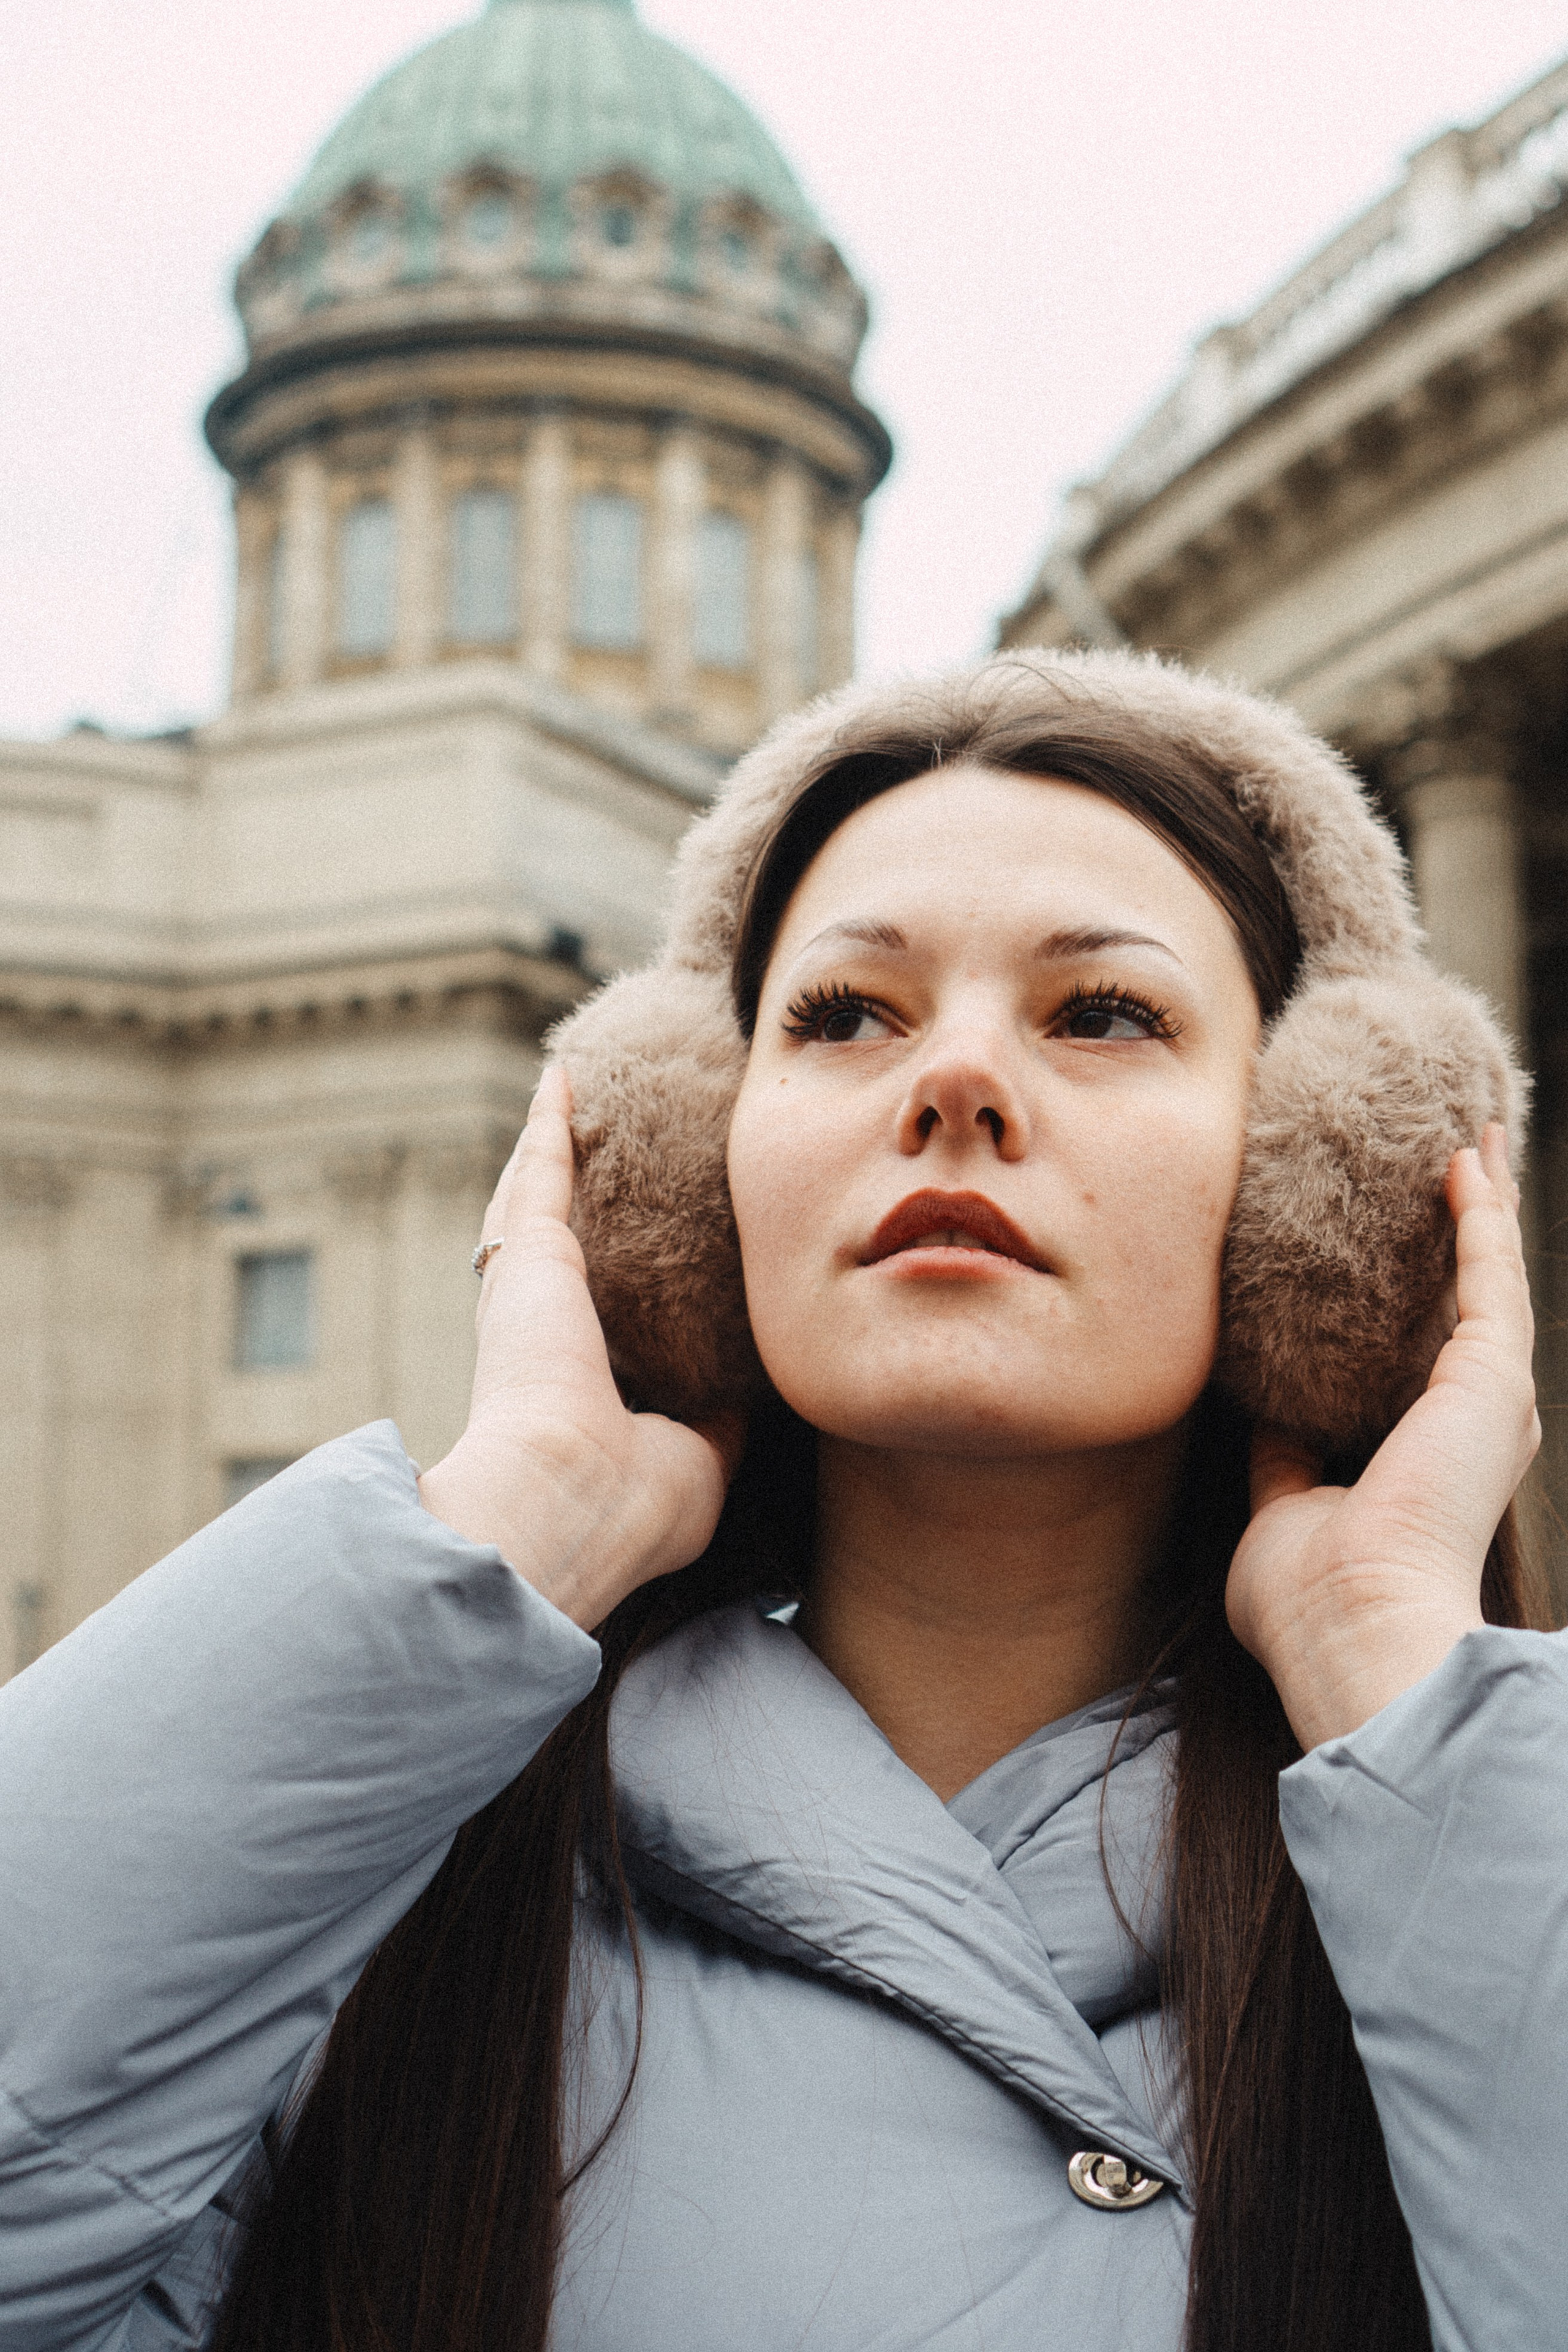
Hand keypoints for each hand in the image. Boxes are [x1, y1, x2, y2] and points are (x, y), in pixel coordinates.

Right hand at [417, 1066, 741, 1629]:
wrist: (569, 1502)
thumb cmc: (631, 1507)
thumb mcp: (700, 1460)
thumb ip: (721, 1419)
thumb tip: (755, 1390)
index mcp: (574, 1384)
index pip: (592, 1319)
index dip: (611, 1282)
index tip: (642, 1248)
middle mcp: (541, 1332)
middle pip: (555, 1245)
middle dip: (569, 1197)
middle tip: (599, 1146)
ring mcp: (526, 1289)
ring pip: (536, 1199)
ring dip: (554, 1146)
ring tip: (573, 1095)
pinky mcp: (529, 1254)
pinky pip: (541, 1167)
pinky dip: (550, 1121)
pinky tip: (565, 1076)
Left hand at [1226, 1124, 1539, 1748]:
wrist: (1352, 1625)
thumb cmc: (1311, 1600)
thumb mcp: (1282, 1509)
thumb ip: (1282, 1458)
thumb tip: (1263, 1410)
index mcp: (1428, 1458)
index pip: (1423, 1355)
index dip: (1418, 1299)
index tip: (1394, 1244)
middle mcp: (1472, 1423)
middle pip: (1472, 1303)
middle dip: (1468, 1234)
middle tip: (1457, 1164)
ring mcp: (1490, 1397)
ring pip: (1491, 1276)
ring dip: (1484, 1204)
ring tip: (1474, 1140)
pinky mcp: (1491, 1376)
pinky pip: (1489, 1273)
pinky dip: (1480, 1212)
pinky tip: (1467, 1158)